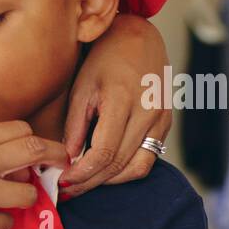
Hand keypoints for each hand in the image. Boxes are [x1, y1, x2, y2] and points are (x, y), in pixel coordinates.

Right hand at [0, 120, 68, 228]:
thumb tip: (3, 152)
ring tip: (9, 202)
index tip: (43, 150)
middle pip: (34, 151)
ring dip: (24, 198)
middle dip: (56, 156)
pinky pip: (6, 222)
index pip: (19, 130)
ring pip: (28, 193)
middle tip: (62, 164)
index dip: (35, 140)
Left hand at [60, 14, 171, 197]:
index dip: (82, 173)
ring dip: (110, 181)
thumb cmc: (104, 60)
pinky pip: (148, 158)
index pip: (104, 152)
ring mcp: (162, 119)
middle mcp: (148, 113)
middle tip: (67, 190)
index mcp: (124, 101)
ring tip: (84, 184)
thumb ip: (75, 126)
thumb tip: (68, 160)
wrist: (138, 39)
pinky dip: (126, 170)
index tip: (63, 181)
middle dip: (90, 182)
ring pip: (137, 167)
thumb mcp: (81, 88)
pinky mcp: (166, 124)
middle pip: (119, 164)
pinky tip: (105, 171)